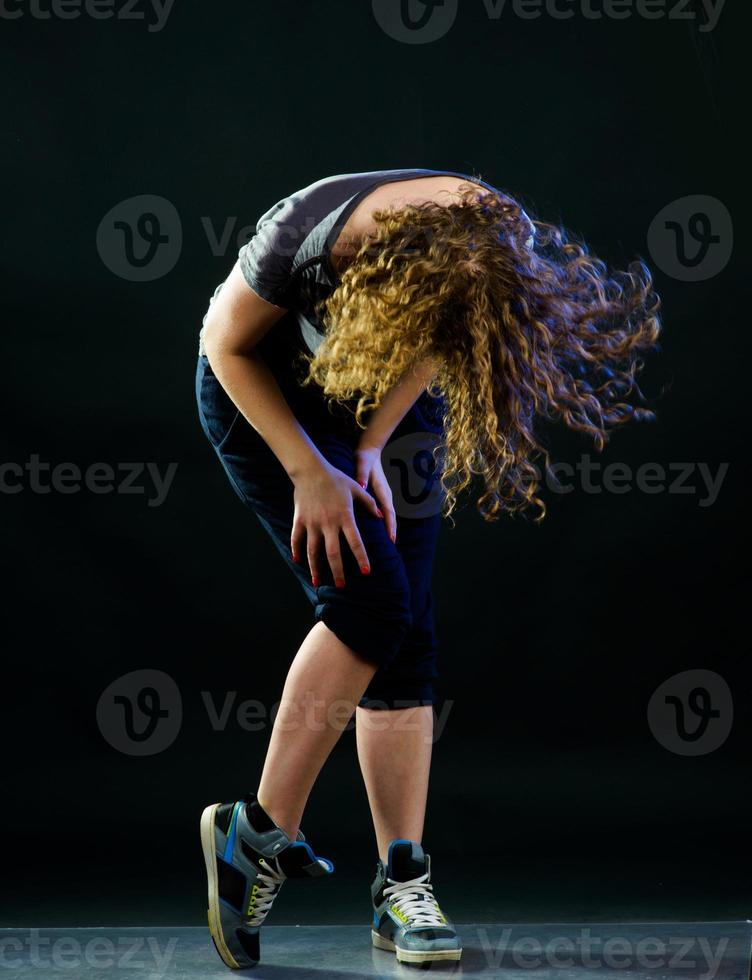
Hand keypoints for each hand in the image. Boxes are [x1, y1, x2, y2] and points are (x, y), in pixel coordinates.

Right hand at [290, 459, 382, 587]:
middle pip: (333, 553)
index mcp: (345, 516)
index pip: (356, 542)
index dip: (361, 558)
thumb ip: (369, 504)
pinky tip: (298, 562)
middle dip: (338, 572)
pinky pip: (296, 539)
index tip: (366, 572)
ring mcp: (312, 523)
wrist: (311, 470)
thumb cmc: (336, 479)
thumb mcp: (356, 489)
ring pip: (313, 551)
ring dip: (316, 568)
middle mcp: (328, 523)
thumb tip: (381, 517)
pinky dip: (296, 551)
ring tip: (318, 582)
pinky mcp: (299, 520)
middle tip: (342, 586)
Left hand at [355, 445, 396, 543]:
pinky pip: (383, 512)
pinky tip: (377, 531)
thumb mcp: (362, 464)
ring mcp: (384, 495)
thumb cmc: (365, 457)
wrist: (370, 450)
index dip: (390, 526)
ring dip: (388, 528)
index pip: (388, 511)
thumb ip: (362, 476)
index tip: (391, 539)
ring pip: (388, 515)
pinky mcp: (379, 495)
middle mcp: (386, 494)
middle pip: (391, 517)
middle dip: (391, 531)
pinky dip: (383, 522)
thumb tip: (362, 487)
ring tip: (385, 544)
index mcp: (382, 489)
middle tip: (390, 547)